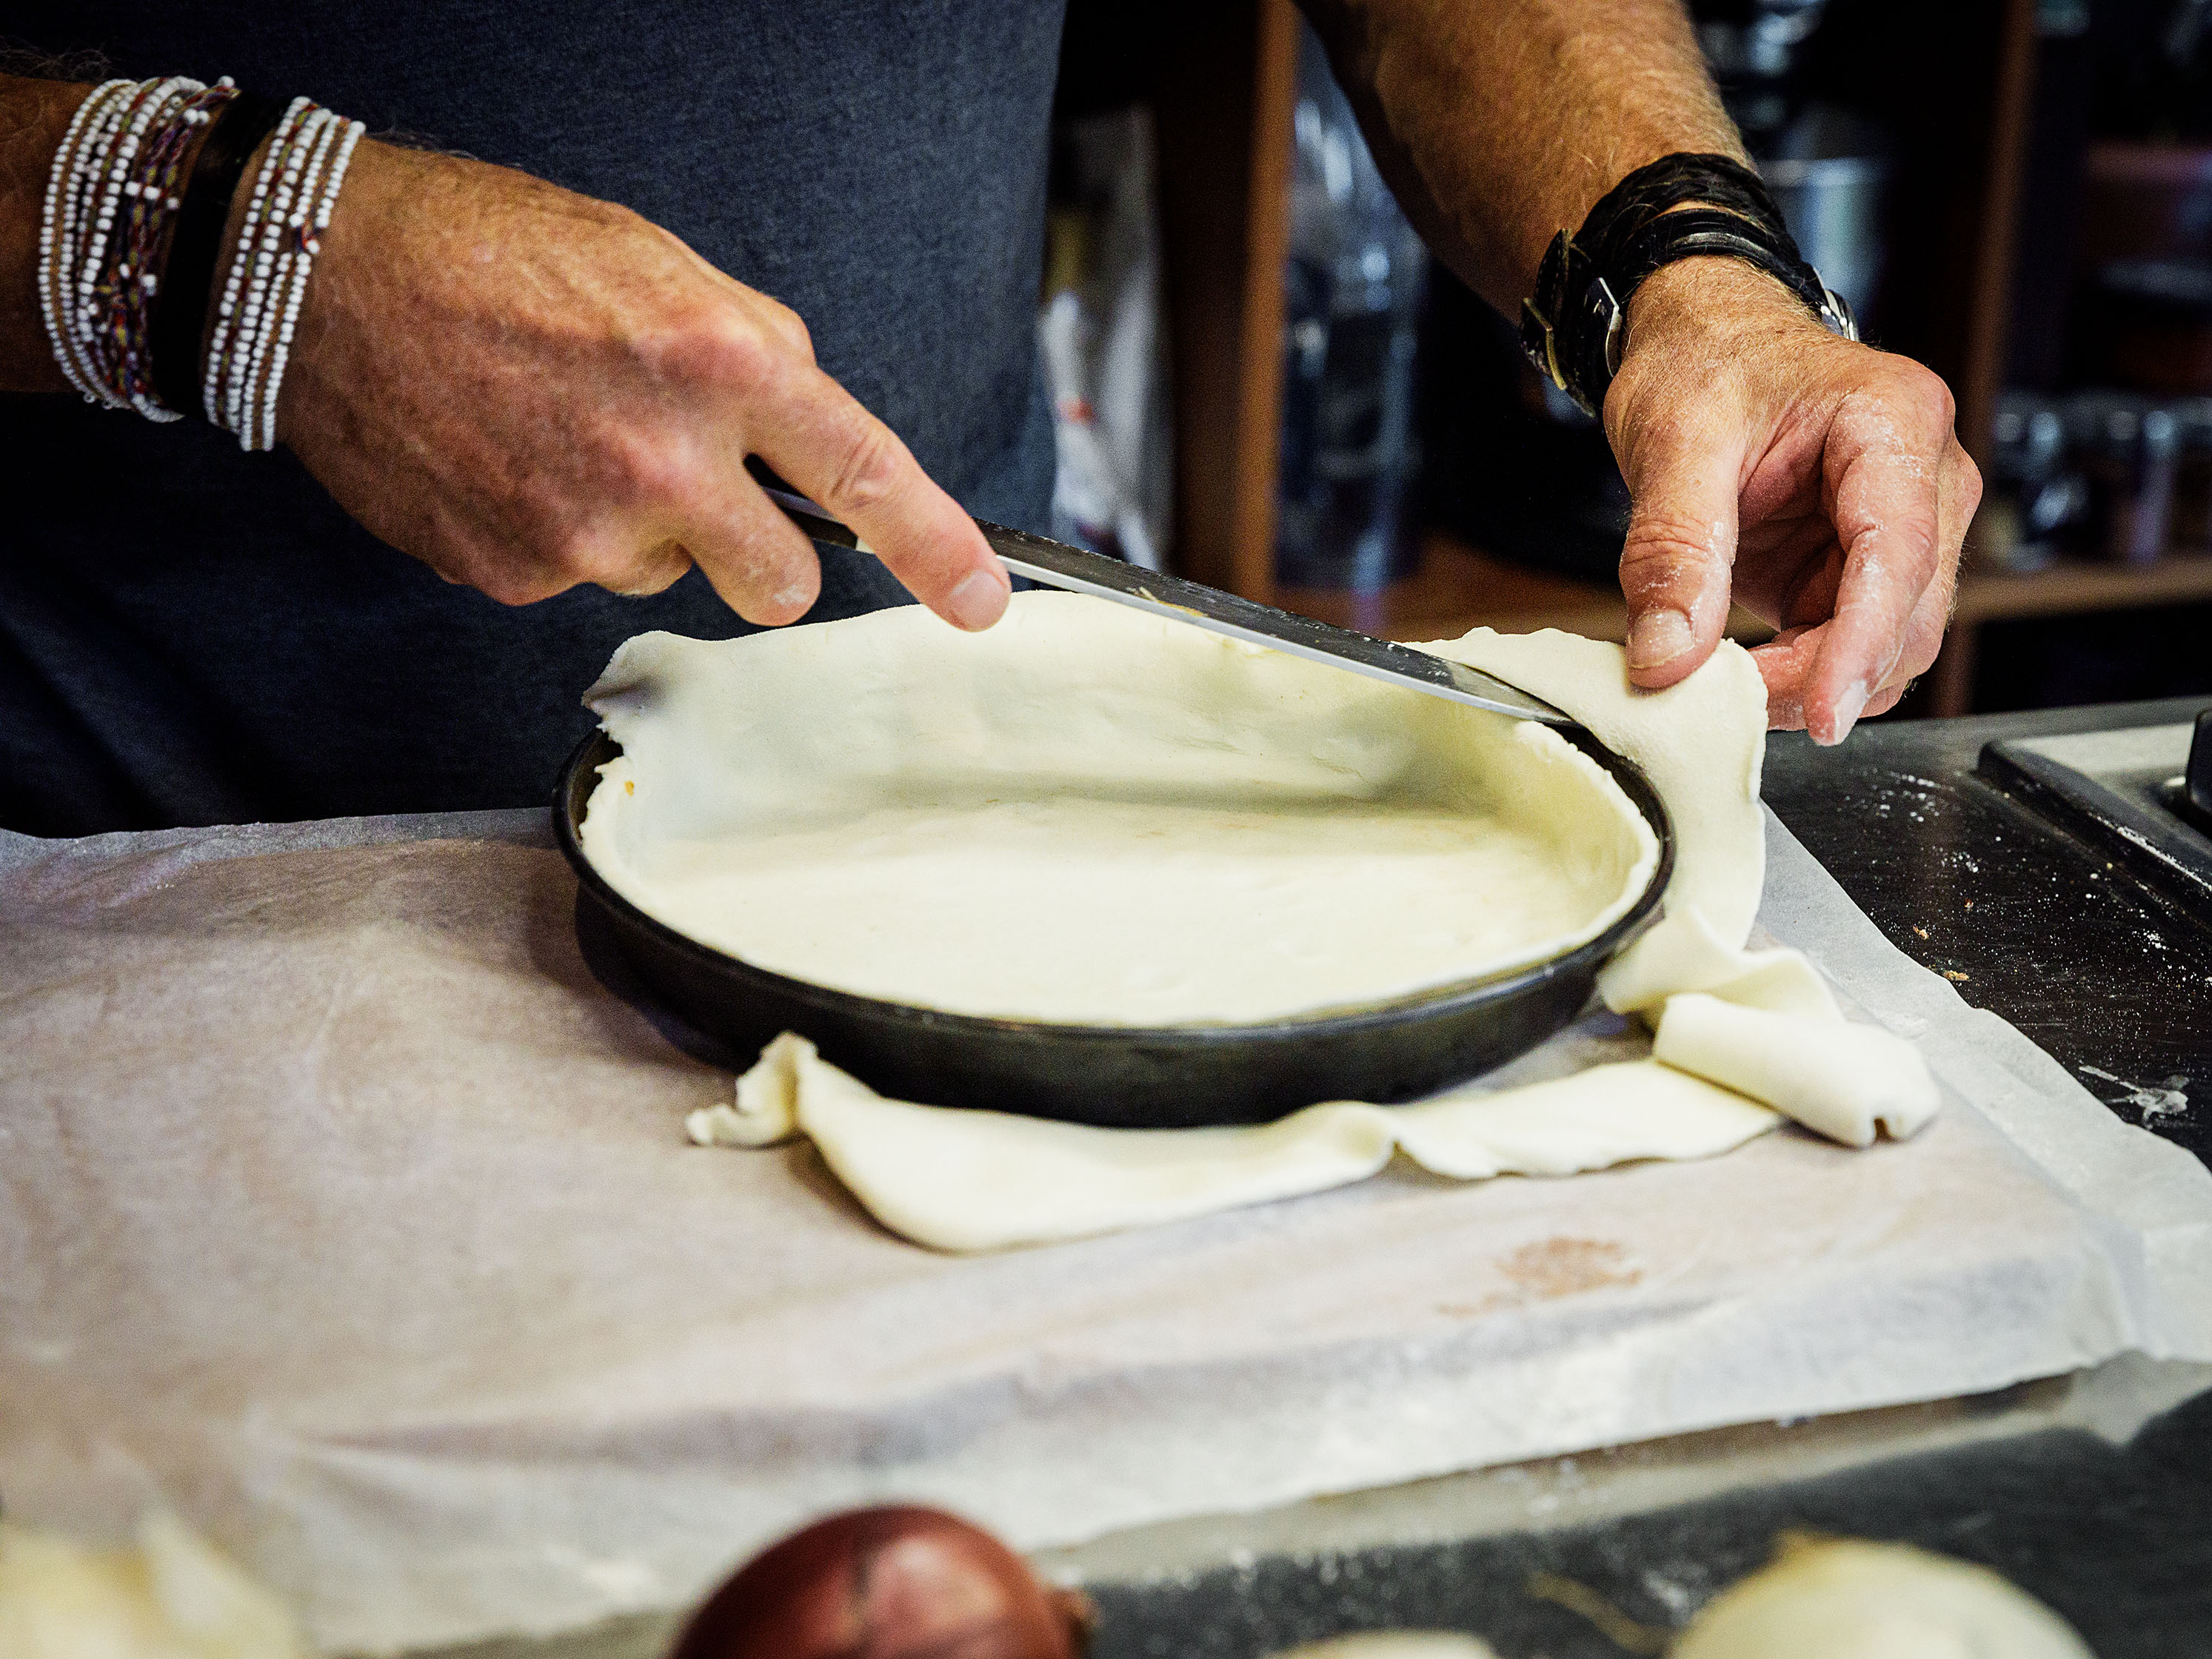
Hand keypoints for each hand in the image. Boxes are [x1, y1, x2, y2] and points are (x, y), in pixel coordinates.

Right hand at [271, 142, 1009, 628]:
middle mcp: (663, 458)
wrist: (327, 280)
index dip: (937, 549)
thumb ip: (755, 355)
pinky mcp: (513, 572)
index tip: (978, 601)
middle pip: (782, 587)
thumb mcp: (662, 266)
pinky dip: (559, 531)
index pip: (863, 474)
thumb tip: (804, 436)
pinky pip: (578, 577)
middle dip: (766, 559)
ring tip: (567, 435)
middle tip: (708, 494)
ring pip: (668, 575)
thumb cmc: (497, 253)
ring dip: (643, 527)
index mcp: (719, 361)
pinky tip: (512, 460)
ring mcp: (584, 528)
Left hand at [1602, 258, 1980, 741]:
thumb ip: (1671, 551)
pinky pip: (1854, 644)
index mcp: (1894, 423)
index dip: (1860, 646)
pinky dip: (1806, 675)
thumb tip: (1666, 659)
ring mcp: (1906, 526)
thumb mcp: (1671, 442)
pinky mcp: (1866, 566)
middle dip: (1825, 677)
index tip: (1818, 715)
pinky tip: (1747, 672)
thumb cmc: (1703, 364)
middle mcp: (1926, 477)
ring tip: (1728, 686)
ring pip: (1891, 645)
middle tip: (1729, 702)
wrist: (1705, 342)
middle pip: (1908, 616)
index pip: (1900, 556)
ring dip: (1816, 684)